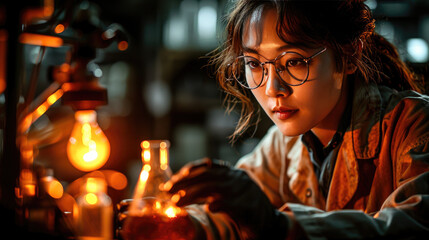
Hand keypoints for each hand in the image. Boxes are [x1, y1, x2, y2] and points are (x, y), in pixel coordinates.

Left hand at [166, 158, 288, 239]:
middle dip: (185, 182)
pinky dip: (217, 204)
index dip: (190, 169)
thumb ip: (211, 189)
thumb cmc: (244, 209)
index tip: (174, 178)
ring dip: (193, 194)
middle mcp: (238, 178)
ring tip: (177, 202)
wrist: (270, 224)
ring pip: (215, 188)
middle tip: (168, 191)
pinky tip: (207, 208)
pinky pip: (230, 203)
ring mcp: (244, 192)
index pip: (208, 165)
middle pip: (207, 175)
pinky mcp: (248, 207)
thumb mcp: (228, 194)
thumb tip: (183, 190)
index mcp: (233, 173)